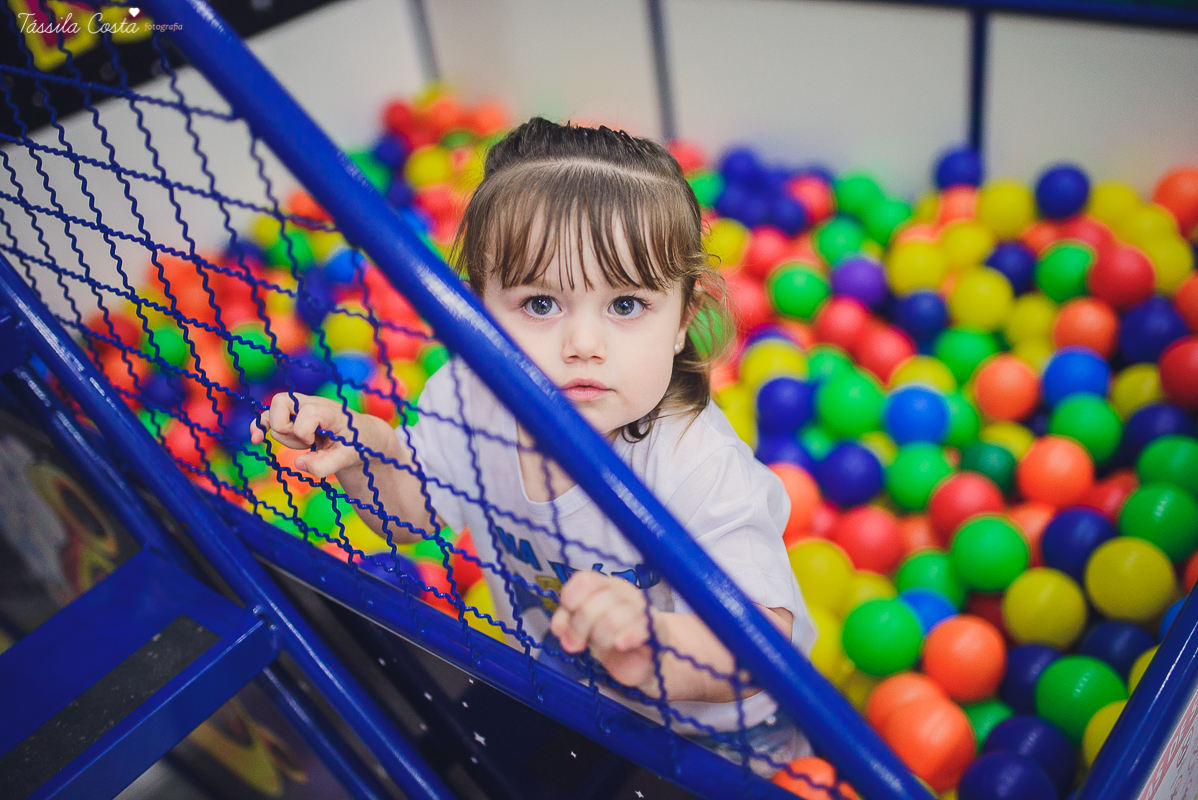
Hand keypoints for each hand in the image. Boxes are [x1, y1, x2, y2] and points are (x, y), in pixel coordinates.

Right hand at [250, 392, 371, 477]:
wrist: (361, 436)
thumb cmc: (357, 444)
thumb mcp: (348, 458)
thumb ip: (325, 465)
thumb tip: (298, 463)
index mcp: (330, 410)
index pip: (307, 411)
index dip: (304, 431)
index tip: (316, 442)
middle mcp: (312, 403)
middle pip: (280, 403)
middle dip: (287, 429)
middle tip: (307, 442)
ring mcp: (300, 408)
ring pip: (272, 413)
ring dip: (284, 435)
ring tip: (306, 443)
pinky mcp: (293, 416)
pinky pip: (268, 417)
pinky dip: (260, 427)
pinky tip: (256, 438)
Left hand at [550, 571, 664, 690]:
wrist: (645, 657)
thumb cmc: (611, 637)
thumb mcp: (583, 628)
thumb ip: (566, 623)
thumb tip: (559, 629)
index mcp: (604, 585)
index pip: (584, 580)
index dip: (570, 601)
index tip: (568, 618)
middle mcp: (623, 591)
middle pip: (591, 605)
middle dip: (579, 629)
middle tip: (581, 643)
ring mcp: (640, 608)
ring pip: (610, 619)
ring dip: (600, 639)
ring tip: (605, 645)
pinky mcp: (654, 628)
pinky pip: (639, 629)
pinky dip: (626, 638)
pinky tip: (621, 645)